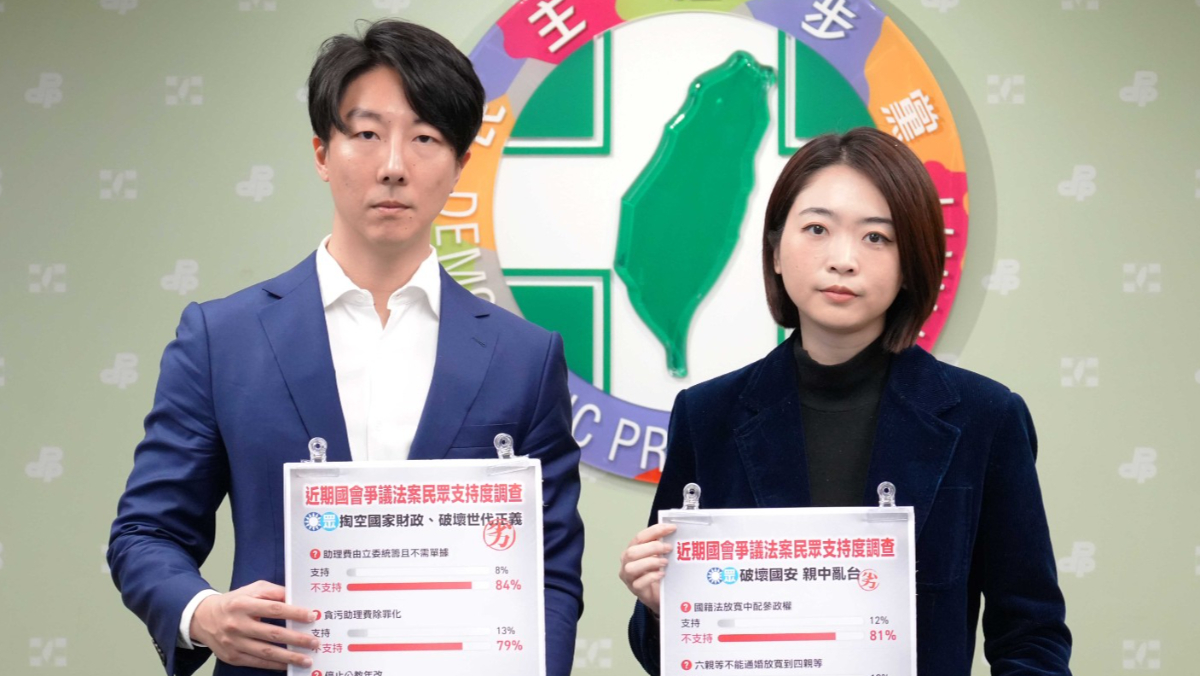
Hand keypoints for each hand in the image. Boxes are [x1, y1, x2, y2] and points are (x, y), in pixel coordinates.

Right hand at [189, 580, 319, 669]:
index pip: (274, 609)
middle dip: (296, 639)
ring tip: (307, 659)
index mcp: (243, 604)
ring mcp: (234, 643)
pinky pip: (257, 662)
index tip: (311, 616)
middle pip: (272, 633)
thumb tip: (295, 598)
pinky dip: (275, 665)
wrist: (203, 618)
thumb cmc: (235, 602)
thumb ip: (274, 592)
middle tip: (315, 642)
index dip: (294, 613)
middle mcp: (238, 624)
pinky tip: (288, 665)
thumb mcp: (252, 590)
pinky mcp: (233, 657)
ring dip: (289, 657)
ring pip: (266, 652)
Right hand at [618, 523, 676, 616]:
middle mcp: (627, 563)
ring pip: (631, 567)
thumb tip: (673, 533)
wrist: (658, 595)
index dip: (655, 531)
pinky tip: (661, 574)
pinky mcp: (635, 590)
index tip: (671, 528)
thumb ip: (661, 546)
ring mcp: (629, 578)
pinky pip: (639, 583)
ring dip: (650, 562)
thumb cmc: (657, 573)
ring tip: (665, 562)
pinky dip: (651, 577)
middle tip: (669, 548)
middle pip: (632, 552)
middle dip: (652, 547)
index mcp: (632, 550)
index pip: (640, 537)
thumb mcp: (658, 556)